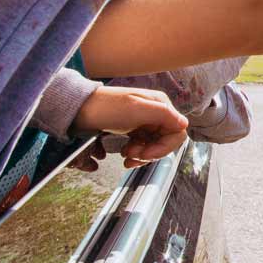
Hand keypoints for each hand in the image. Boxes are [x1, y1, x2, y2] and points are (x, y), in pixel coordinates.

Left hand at [71, 85, 188, 169]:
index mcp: (160, 105)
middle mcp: (155, 113)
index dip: (164, 148)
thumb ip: (163, 115)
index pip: (177, 133)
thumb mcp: (135, 109)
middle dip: (151, 153)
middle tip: (132, 156)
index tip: (146, 155)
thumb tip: (184, 124)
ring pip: (154, 146)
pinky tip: (124, 155)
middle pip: (166, 141)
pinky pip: (143, 146)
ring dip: (142, 156)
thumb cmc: (105, 107)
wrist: (78, 110)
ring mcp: (144, 122)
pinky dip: (135, 154)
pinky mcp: (133, 129)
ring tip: (126, 157)